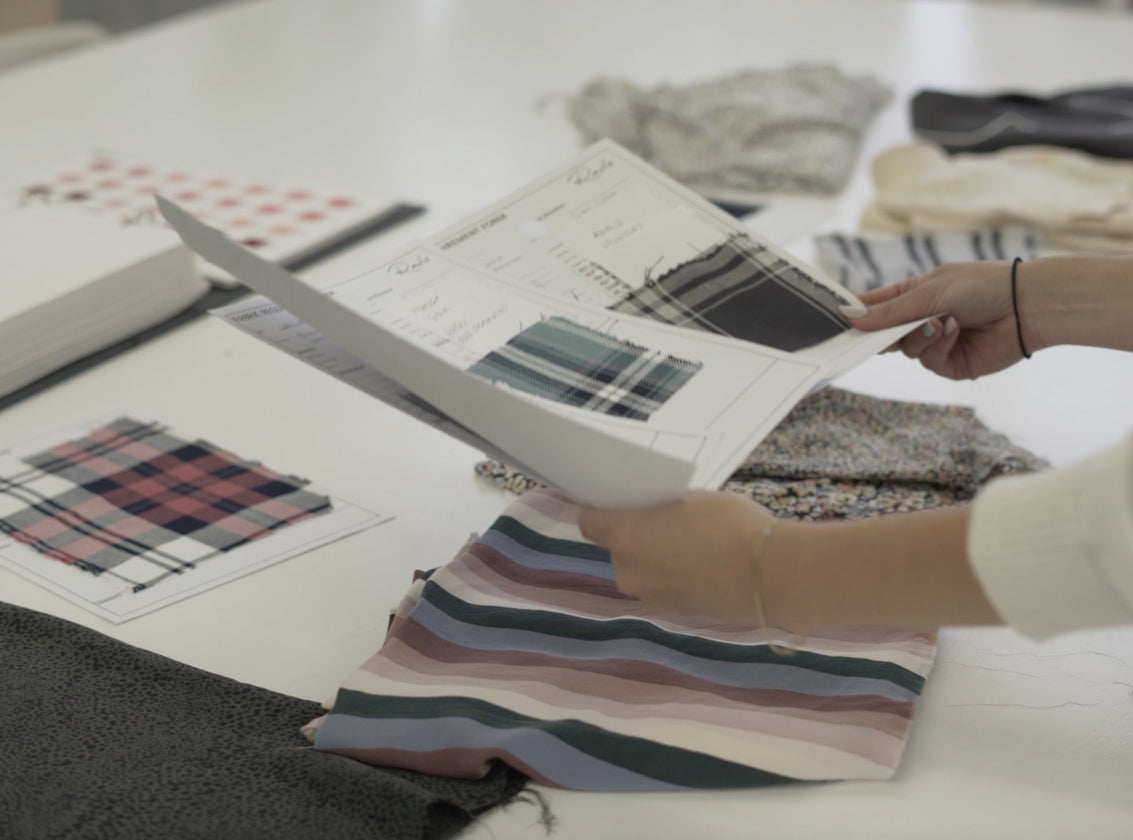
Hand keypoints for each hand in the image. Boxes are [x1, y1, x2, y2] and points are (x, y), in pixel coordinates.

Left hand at [578, 490, 773, 622]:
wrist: (773, 574)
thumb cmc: (734, 527)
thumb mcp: (692, 499)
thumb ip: (660, 508)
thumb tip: (652, 513)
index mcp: (626, 536)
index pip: (589, 521)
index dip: (598, 507)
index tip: (612, 498)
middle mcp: (629, 570)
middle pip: (616, 545)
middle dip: (633, 531)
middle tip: (660, 515)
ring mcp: (650, 595)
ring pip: (639, 567)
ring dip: (653, 553)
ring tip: (687, 539)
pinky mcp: (673, 610)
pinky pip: (660, 584)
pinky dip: (671, 572)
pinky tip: (699, 560)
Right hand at [849, 261, 1025, 379]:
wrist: (1027, 306)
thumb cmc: (982, 286)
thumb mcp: (930, 292)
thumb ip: (891, 310)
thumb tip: (852, 319)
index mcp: (915, 296)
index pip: (877, 307)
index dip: (857, 314)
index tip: (837, 321)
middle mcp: (922, 321)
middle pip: (885, 334)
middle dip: (881, 333)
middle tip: (867, 335)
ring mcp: (935, 343)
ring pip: (905, 350)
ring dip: (920, 336)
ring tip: (942, 322)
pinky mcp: (951, 364)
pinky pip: (929, 361)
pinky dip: (939, 347)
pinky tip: (955, 332)